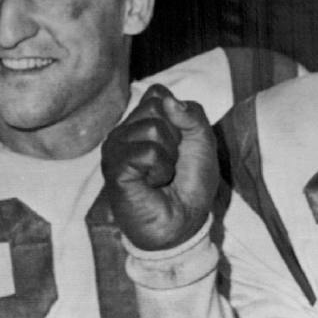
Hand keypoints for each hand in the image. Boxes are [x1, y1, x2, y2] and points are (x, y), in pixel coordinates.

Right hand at [99, 85, 218, 250]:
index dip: (179, 117)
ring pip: (152, 128)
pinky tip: (152, 184)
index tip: (181, 145)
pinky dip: (159, 169)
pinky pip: (146, 151)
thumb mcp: (203, 142)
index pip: (158, 94)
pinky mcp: (114, 167)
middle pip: (156, 106)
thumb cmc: (190, 185)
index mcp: (142, 122)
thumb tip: (167, 100)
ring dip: (168, 156)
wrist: (183, 222)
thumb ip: (192, 115)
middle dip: (175, 137)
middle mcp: (124, 131)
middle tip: (170, 163)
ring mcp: (115, 148)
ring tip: (160, 176)